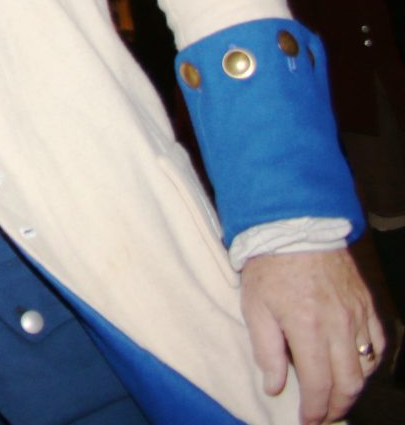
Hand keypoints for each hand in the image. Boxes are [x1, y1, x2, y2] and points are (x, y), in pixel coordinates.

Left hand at [241, 247, 382, 424]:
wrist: (295, 228)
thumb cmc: (268, 267)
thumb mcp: (255, 307)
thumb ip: (267, 350)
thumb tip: (275, 387)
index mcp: (308, 328)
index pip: (318, 383)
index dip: (315, 409)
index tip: (308, 420)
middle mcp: (339, 326)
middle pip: (348, 383)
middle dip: (337, 406)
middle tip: (324, 416)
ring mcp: (357, 315)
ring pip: (366, 367)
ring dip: (353, 388)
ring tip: (337, 397)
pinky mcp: (367, 305)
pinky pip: (377, 343)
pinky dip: (370, 363)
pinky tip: (357, 369)